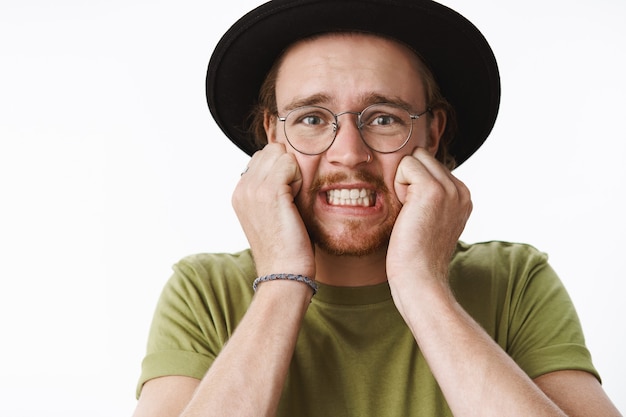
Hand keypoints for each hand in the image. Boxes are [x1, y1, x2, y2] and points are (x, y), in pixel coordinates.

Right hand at [232, 143, 314, 277]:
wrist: (284, 273)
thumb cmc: (286, 248)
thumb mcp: (271, 214)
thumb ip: (272, 190)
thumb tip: (287, 170)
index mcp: (240, 193)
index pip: (263, 157)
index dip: (281, 170)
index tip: (285, 198)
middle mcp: (242, 188)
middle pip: (271, 150)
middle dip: (287, 167)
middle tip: (291, 198)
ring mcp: (253, 188)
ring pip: (280, 153)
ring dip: (294, 172)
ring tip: (292, 201)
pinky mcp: (269, 191)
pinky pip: (290, 163)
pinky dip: (299, 178)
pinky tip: (295, 201)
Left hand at [386, 148, 471, 287]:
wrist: (420, 279)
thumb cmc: (416, 256)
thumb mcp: (429, 221)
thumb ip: (428, 197)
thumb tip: (410, 175)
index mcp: (462, 197)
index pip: (431, 165)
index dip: (413, 184)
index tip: (416, 215)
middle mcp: (461, 190)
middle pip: (423, 157)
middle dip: (408, 178)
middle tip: (409, 212)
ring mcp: (449, 189)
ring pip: (415, 157)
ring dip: (402, 181)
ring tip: (409, 212)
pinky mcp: (433, 189)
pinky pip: (406, 164)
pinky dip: (397, 184)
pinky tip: (405, 210)